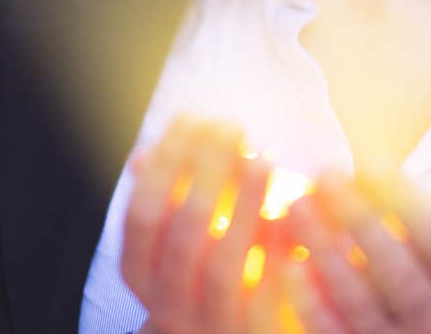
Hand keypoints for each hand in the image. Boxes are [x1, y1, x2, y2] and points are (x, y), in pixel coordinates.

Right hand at [121, 115, 285, 333]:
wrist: (235, 332)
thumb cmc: (206, 274)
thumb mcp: (178, 239)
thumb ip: (164, 200)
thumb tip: (142, 155)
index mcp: (142, 274)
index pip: (143, 215)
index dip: (165, 164)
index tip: (192, 119)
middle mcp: (167, 304)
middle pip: (183, 233)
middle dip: (206, 173)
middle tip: (231, 127)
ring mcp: (209, 326)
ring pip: (222, 264)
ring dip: (243, 204)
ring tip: (263, 157)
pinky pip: (264, 297)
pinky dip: (275, 249)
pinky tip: (289, 209)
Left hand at [280, 168, 430, 333]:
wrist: (393, 312)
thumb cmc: (410, 248)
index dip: (408, 203)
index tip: (371, 162)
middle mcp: (429, 311)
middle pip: (399, 274)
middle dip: (362, 222)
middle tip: (326, 176)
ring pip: (360, 305)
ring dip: (327, 252)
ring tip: (298, 206)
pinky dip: (310, 303)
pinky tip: (290, 264)